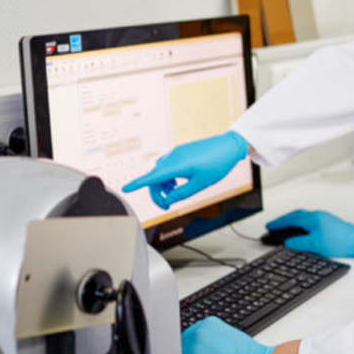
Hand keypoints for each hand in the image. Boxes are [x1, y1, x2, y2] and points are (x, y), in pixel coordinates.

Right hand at [122, 131, 248, 209]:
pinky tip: (177, 183)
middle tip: (166, 206)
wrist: (228, 146)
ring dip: (163, 186)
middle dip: (157, 194)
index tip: (125, 189)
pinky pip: (167, 166)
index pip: (153, 177)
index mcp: (176, 166)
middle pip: (154, 178)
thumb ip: (181, 194)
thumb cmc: (216, 165)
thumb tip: (168, 200)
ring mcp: (175, 153)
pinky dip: (168, 177)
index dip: (138, 184)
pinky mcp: (180, 152)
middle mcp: (172, 157)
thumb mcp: (199, 185)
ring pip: (160, 172)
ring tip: (175, 193)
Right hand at [266, 210, 353, 258]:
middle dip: (282, 222)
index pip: (290, 219)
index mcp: (312, 218)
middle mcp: (316, 216)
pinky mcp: (327, 225)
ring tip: (283, 230)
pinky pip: (308, 222)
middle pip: (295, 216)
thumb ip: (299, 243)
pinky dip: (299, 226)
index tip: (268, 227)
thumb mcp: (315, 244)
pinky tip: (300, 233)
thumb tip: (288, 242)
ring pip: (302, 219)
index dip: (277, 223)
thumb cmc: (340, 241)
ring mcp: (322, 219)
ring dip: (291, 223)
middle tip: (272, 227)